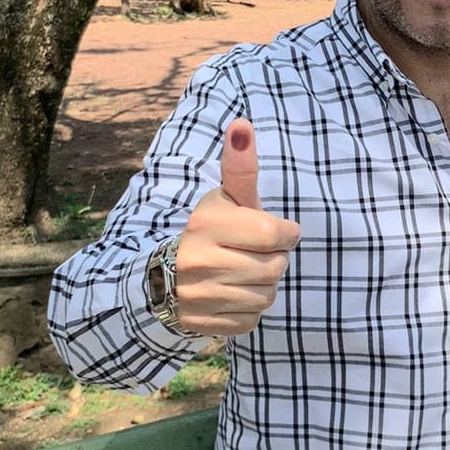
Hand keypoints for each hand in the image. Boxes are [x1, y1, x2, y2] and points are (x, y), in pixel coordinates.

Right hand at [174, 120, 300, 336]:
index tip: (277, 233)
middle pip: (274, 268)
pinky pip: (251, 320)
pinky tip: (233, 294)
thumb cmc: (211, 230)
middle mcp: (198, 259)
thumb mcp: (225, 198)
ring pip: (266, 296)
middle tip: (254, 254)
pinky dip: (249, 309)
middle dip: (273, 260)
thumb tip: (242, 125)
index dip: (285, 234)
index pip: (274, 234)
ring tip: (243, 273)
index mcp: (206, 223)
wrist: (164, 278)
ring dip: (264, 286)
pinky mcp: (202, 323)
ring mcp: (198, 295)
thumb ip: (240, 166)